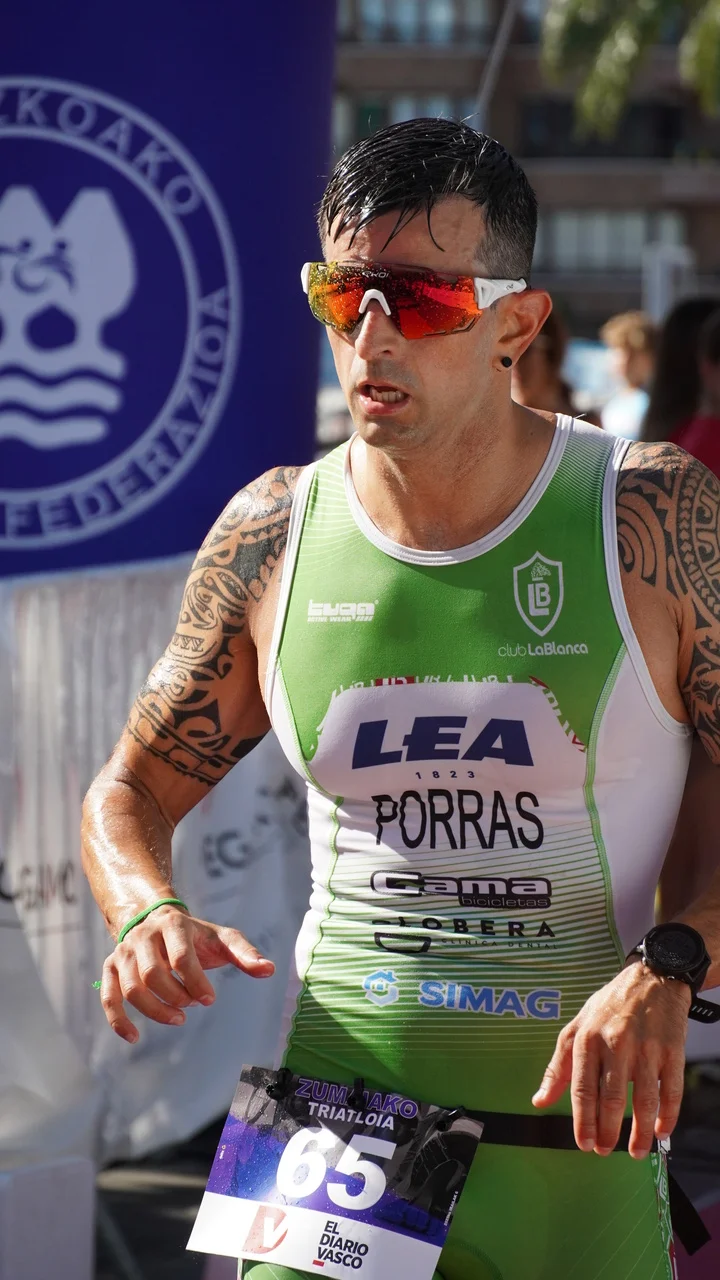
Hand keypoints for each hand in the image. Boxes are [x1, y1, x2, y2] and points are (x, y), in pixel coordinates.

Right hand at [99, 905, 274, 1042]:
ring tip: (178, 1018)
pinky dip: (118, 1020)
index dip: (196, 982)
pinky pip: (108, 996)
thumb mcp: (222, 938)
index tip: (209, 999)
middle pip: (152, 975)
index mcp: (173, 925)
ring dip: (154, 1010)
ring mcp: (124, 952)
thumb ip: (244, 953)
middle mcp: (143, 937)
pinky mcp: (111, 967)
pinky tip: (134, 1037)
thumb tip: (269, 970)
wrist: (157, 918)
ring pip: (130, 988)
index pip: (181, 958)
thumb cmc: (196, 935)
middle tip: (192, 1006)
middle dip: (176, 996)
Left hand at [532, 960, 690, 1157]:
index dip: (583, 1122)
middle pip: (611, 1099)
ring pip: (643, 1100)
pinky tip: (661, 1131)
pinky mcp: (672, 1050)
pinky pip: (670, 1090)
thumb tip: (539, 1101)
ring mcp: (646, 1047)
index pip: (582, 1089)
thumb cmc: (610, 1005)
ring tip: (635, 1151)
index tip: (584, 1144)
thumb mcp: (577, 1027)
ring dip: (640, 1133)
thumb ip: (558, 1066)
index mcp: (588, 1039)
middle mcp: (616, 1043)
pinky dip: (667, 1116)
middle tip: (605, 1151)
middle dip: (608, 1132)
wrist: (652, 977)